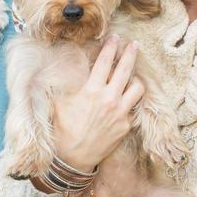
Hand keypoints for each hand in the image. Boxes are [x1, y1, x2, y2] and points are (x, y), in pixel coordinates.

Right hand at [52, 35, 144, 170]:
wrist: (72, 158)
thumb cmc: (62, 129)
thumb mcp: (59, 103)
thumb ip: (66, 85)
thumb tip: (63, 68)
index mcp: (91, 91)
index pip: (104, 62)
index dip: (110, 47)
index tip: (115, 37)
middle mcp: (109, 100)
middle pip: (125, 70)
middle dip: (130, 54)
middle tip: (133, 44)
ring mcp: (120, 113)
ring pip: (137, 88)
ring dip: (135, 78)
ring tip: (132, 74)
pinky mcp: (126, 126)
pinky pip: (134, 107)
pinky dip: (131, 100)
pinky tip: (127, 97)